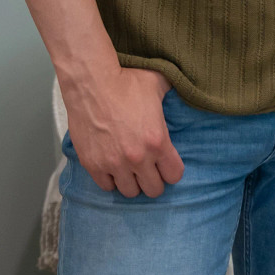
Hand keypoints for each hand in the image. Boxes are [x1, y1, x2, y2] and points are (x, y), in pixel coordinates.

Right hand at [62, 66, 183, 198]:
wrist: (90, 84)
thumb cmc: (125, 82)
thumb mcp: (159, 84)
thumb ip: (173, 94)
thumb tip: (184, 88)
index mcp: (158, 141)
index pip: (174, 175)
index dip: (172, 170)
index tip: (166, 164)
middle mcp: (138, 158)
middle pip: (153, 189)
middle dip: (154, 180)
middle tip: (149, 170)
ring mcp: (114, 164)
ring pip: (129, 192)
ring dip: (132, 182)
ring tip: (130, 170)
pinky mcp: (92, 165)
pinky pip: (106, 186)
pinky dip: (110, 180)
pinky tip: (113, 168)